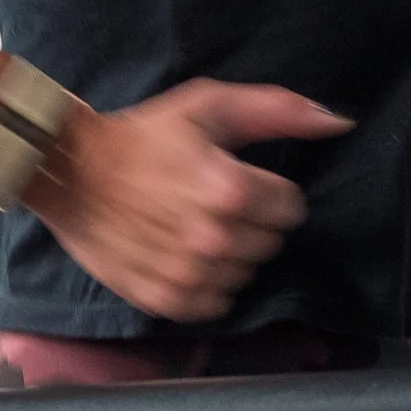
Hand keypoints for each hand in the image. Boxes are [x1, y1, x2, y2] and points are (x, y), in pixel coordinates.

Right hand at [32, 82, 349, 321]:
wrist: (70, 171)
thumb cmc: (143, 135)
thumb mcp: (209, 106)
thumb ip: (280, 111)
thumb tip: (339, 123)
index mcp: (231, 190)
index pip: (292, 209)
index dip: (271, 192)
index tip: (241, 181)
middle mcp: (214, 240)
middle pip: (270, 244)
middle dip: (252, 223)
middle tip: (214, 203)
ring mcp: (188, 275)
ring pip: (245, 276)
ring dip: (230, 255)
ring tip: (196, 228)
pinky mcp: (165, 299)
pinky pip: (214, 304)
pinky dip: (207, 285)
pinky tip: (185, 257)